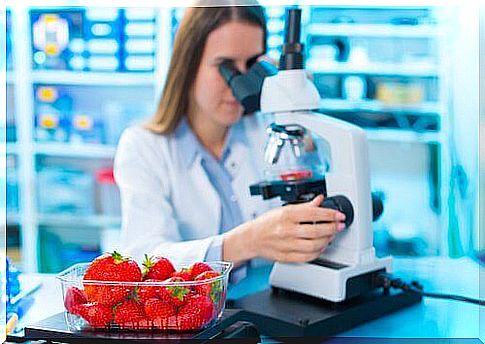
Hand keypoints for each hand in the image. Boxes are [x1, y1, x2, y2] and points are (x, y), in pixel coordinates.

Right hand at [223, 195, 345, 265]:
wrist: (252, 238)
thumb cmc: (267, 223)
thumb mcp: (284, 209)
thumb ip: (304, 206)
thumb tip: (319, 200)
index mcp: (286, 215)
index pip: (313, 214)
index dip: (330, 215)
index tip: (339, 216)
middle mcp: (286, 230)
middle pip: (316, 231)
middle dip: (332, 228)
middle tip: (339, 226)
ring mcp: (286, 245)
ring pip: (313, 246)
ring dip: (327, 240)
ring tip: (331, 235)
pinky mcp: (286, 257)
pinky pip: (307, 257)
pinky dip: (318, 252)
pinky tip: (321, 246)